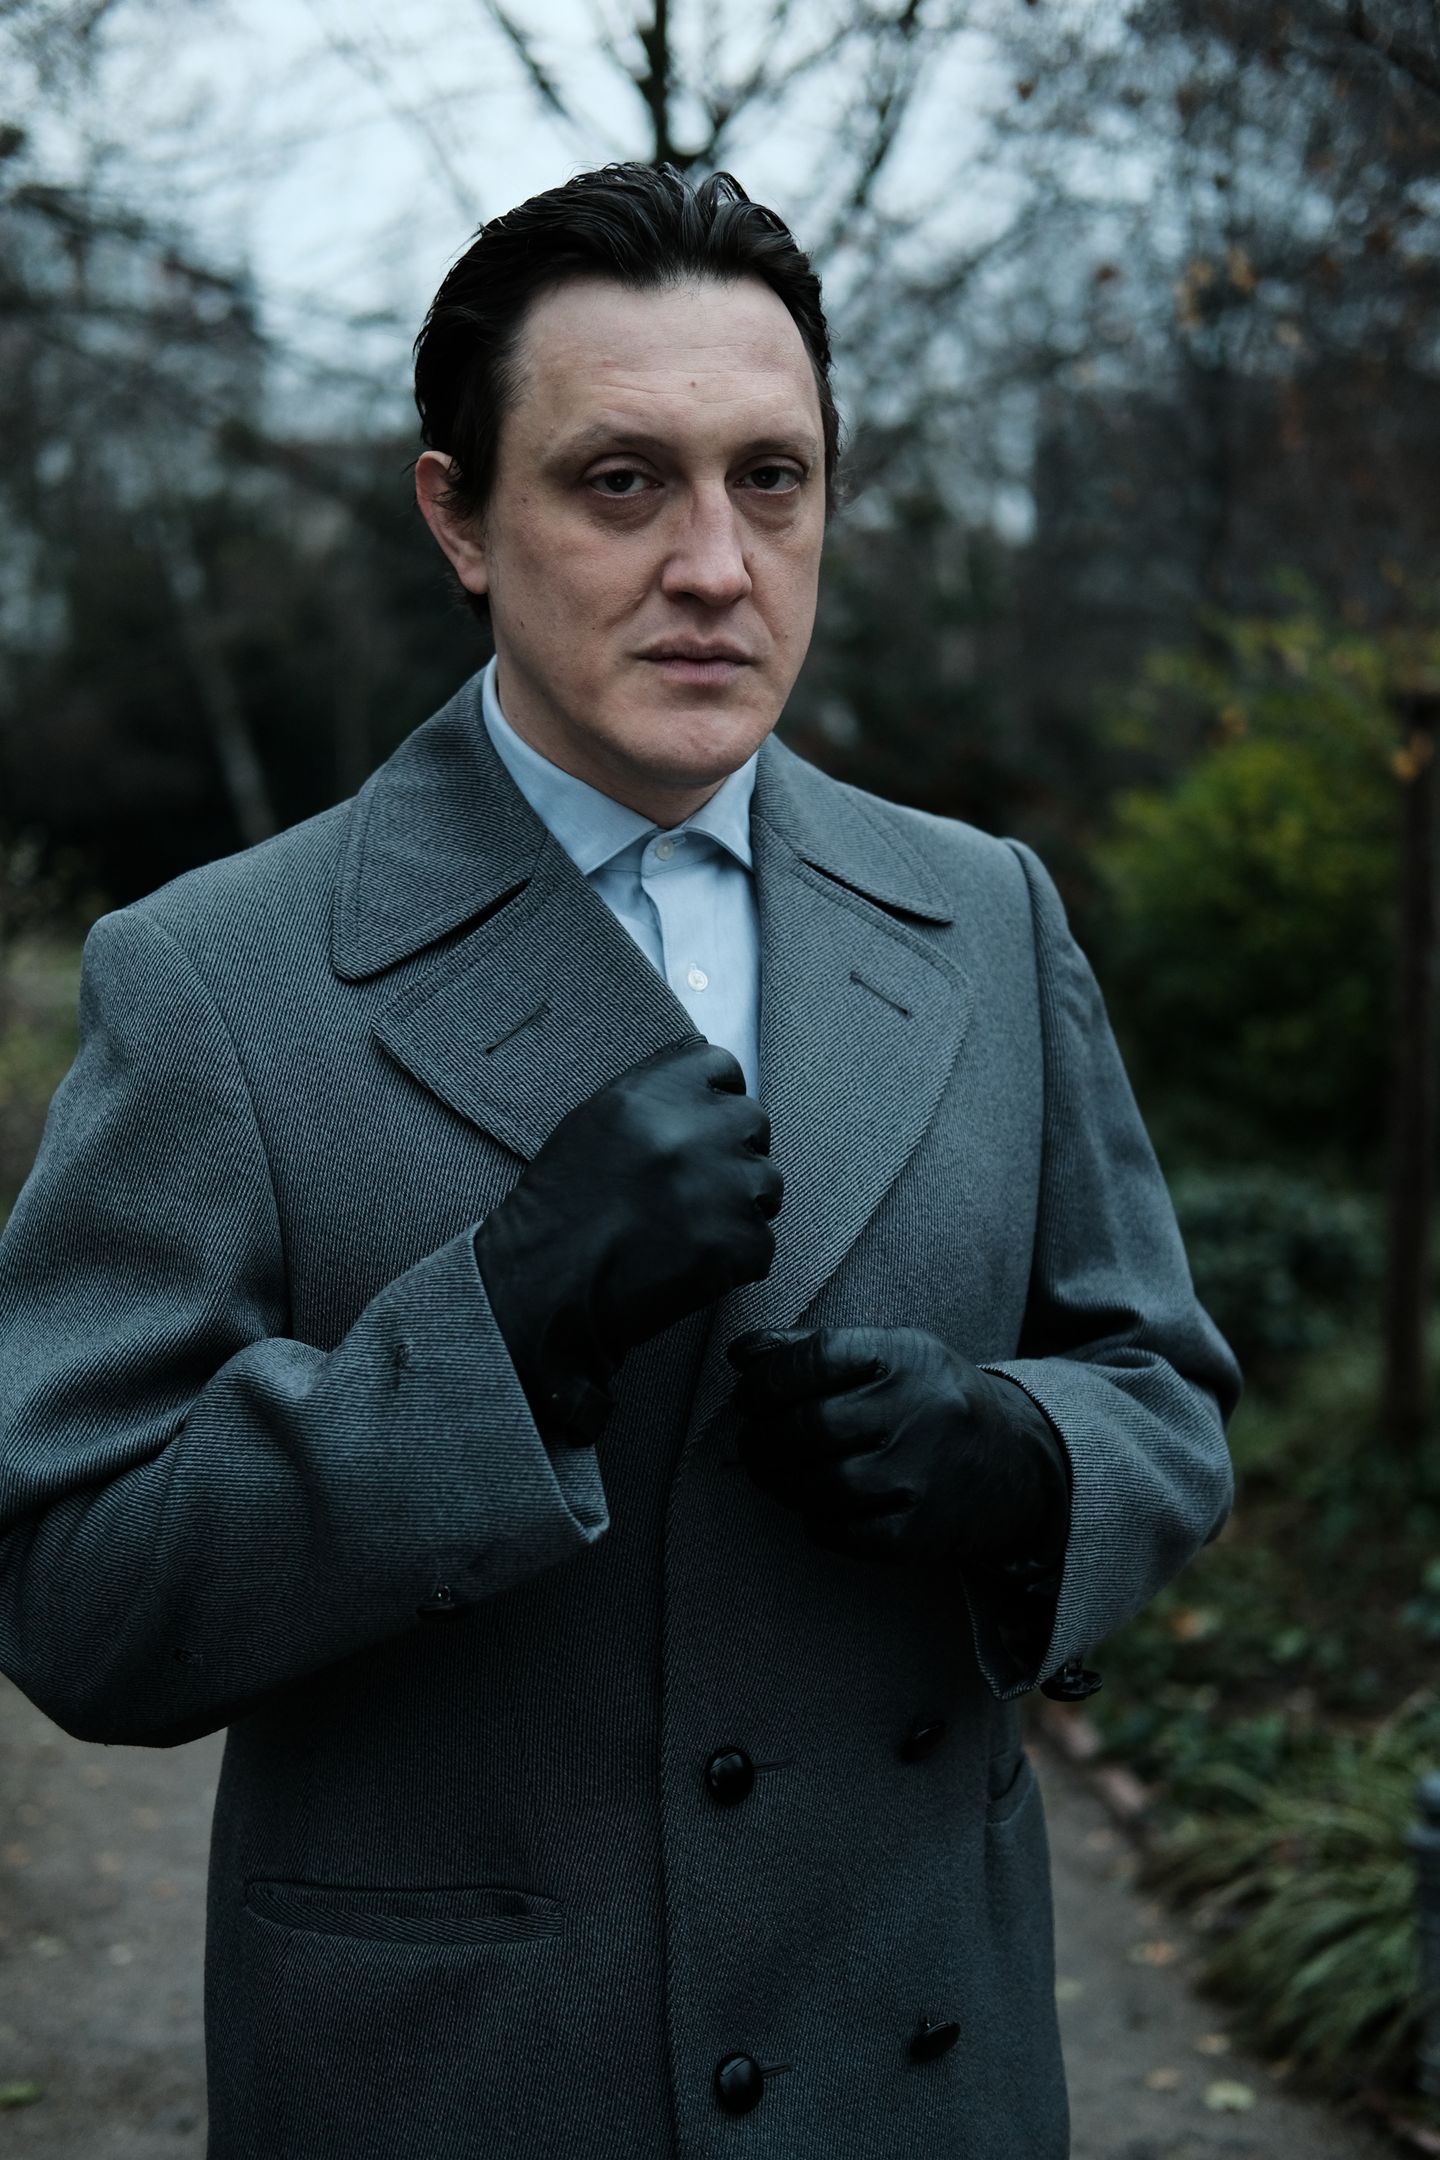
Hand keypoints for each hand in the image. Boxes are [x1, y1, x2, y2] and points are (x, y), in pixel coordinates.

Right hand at [476, 1038, 781, 1444]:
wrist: (544, 1286)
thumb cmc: (558, 1209)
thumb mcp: (592, 1125)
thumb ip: (652, 1098)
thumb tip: (706, 1091)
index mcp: (651, 1095)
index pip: (720, 1066)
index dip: (715, 1098)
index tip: (705, 1124)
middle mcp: (691, 1131)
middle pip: (752, 1120)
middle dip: (731, 1151)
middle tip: (696, 1186)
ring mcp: (720, 1187)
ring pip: (767, 1181)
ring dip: (739, 1205)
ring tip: (691, 1229)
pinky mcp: (736, 1243)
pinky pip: (762, 1241)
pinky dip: (736, 1258)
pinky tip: (692, 1264)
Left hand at [726, 1325, 1069, 1567]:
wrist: (1019, 1464)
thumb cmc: (932, 1402)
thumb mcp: (888, 1356)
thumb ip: (812, 1350)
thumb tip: (741, 1354)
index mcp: (907, 1357)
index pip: (817, 1357)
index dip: (767, 1379)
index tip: (750, 1394)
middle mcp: (921, 1411)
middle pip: (812, 1426)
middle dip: (764, 1436)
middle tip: (752, 1440)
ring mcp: (926, 1475)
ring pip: (823, 1484)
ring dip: (781, 1482)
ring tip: (774, 1472)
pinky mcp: (926, 1531)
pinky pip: (848, 1534)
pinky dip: (818, 1523)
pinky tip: (816, 1508)